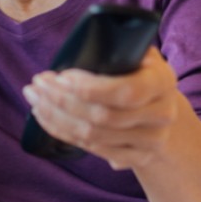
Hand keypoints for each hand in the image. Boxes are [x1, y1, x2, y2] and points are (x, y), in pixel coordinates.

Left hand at [23, 48, 185, 170]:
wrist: (165, 112)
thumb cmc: (141, 76)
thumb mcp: (139, 57)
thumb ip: (120, 49)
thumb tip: (88, 42)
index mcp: (163, 81)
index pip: (127, 91)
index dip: (90, 88)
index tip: (61, 76)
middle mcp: (162, 114)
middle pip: (104, 116)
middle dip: (62, 100)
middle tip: (38, 83)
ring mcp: (151, 141)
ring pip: (93, 135)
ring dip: (56, 117)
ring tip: (35, 97)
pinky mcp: (136, 159)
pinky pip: (92, 149)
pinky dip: (63, 132)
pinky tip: (45, 117)